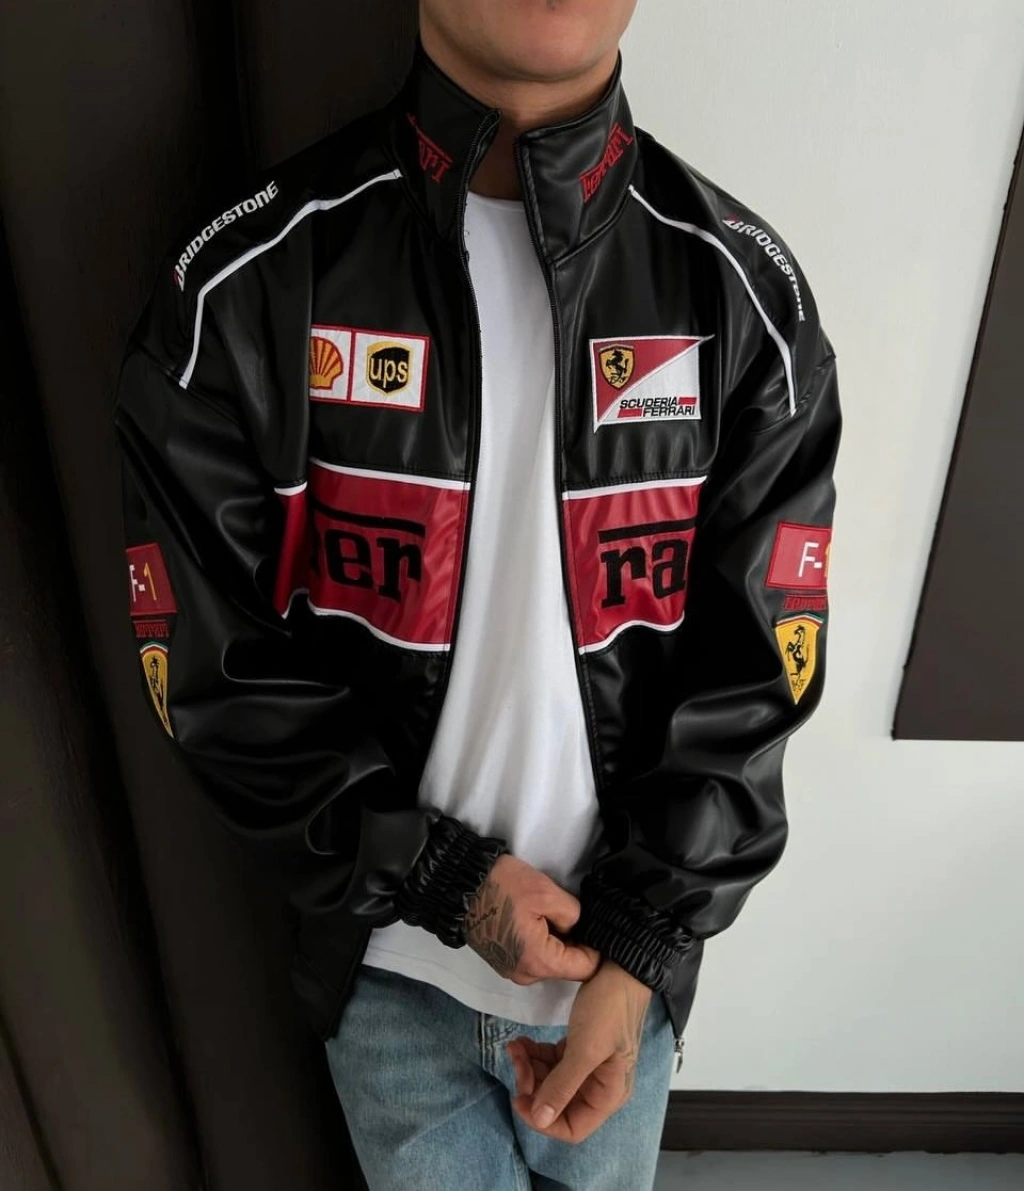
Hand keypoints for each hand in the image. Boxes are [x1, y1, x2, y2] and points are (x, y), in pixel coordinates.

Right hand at [461, 854, 600, 984]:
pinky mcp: (503, 961)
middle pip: (566, 967)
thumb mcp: (546, 892)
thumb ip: (573, 914)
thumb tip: (579, 927)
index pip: (585, 969)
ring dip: (556, 941)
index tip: (595, 925)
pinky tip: (534, 918)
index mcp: (538, 961)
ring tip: (549, 913)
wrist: (460, 884)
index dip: (596, 947)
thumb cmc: (503, 886)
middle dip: (574, 943)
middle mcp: (525, 974)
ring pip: (550, 962)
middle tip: (570, 913)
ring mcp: (512, 970)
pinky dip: (540, 942)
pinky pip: (533, 958)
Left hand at [506, 960, 652, 1143]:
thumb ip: (562, 1086)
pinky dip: (536, 1055)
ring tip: (516, 1047)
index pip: (572, 1128)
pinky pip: (552, 1062)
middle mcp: (599, 1086)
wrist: (621, 966)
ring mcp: (588, 1066)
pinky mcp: (579, 1047)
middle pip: (558, 1104)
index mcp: (608, 1095)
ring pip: (551, 1081)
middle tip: (517, 1061)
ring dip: (530, 1068)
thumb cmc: (609, 1010)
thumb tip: (539, 1119)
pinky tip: (523, 1042)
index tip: (519, 1097)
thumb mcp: (586, 1050)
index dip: (543, 1121)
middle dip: (533, 1088)